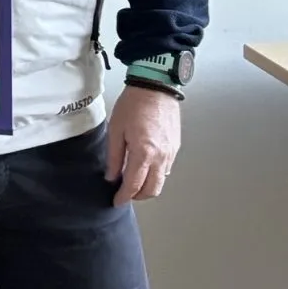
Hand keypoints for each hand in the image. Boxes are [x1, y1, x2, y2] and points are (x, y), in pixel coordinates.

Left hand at [105, 86, 180, 205]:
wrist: (156, 87)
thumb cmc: (134, 104)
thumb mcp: (116, 129)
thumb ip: (114, 157)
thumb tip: (112, 177)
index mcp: (144, 153)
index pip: (134, 185)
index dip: (124, 196)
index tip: (116, 201)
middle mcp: (161, 157)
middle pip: (152, 190)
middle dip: (137, 196)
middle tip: (125, 193)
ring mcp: (171, 153)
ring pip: (161, 181)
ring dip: (148, 186)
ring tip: (133, 179)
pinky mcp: (176, 147)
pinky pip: (166, 169)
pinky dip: (156, 174)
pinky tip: (145, 166)